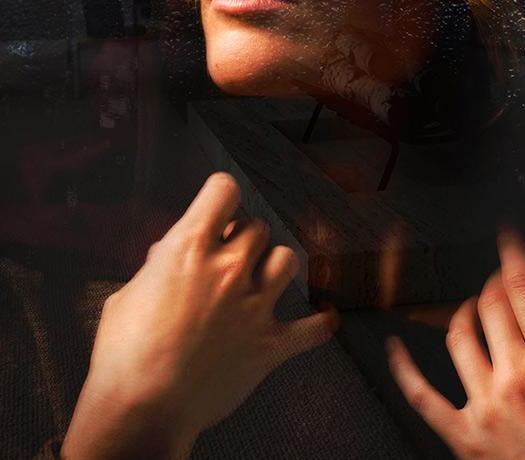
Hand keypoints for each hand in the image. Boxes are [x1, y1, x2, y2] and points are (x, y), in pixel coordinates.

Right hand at [62, 172, 337, 458]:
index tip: (218, 207)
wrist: (140, 410)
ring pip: (287, 259)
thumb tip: (171, 251)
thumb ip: (159, 265)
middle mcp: (229, 269)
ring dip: (273, 266)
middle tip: (227, 257)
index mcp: (190, 248)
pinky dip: (320, 323)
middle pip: (257, 226)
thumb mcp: (129, 292)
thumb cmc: (123, 354)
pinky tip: (324, 317)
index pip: (224, 190)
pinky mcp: (270, 344)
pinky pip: (314, 328)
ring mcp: (254, 306)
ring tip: (260, 279)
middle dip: (242, 238)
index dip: (220, 196)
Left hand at [387, 229, 524, 458]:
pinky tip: (394, 345)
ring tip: (471, 308)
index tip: (507, 236)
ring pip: (459, 336)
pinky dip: (402, 368)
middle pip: (491, 304)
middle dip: (492, 282)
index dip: (512, 255)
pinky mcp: (463, 435)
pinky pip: (421, 395)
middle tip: (498, 280)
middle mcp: (517, 375)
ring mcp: (486, 404)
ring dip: (463, 313)